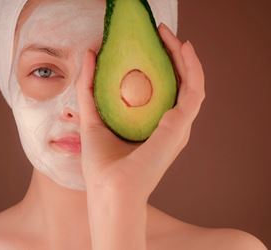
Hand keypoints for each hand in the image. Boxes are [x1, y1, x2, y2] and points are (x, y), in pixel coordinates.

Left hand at [76, 23, 204, 199]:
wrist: (110, 194)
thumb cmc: (102, 166)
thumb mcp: (91, 118)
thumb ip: (89, 88)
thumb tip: (89, 54)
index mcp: (153, 127)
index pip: (162, 89)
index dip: (158, 63)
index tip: (146, 42)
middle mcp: (170, 126)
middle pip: (178, 83)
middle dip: (171, 55)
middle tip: (159, 33)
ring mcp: (178, 127)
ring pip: (191, 82)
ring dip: (183, 56)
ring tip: (169, 35)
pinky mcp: (179, 127)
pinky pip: (193, 90)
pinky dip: (192, 68)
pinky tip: (182, 48)